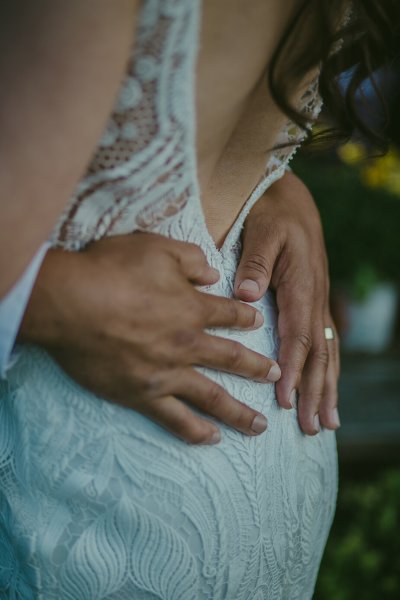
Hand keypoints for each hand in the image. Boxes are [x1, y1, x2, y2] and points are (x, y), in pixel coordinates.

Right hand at [19, 232, 281, 444]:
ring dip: (239, 412)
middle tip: (277, 376)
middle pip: (232, 359)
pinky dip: (195, 431)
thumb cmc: (109, 269)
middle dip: (258, 368)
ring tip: (260, 426)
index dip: (248, 317)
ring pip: (212, 397)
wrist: (69, 303)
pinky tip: (212, 439)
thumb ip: (190, 259)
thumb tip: (213, 272)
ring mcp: (166, 373)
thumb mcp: (154, 247)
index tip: (260, 323)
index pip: (230, 314)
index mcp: (191, 308)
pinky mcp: (141, 394)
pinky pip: (174, 419)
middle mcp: (186, 344)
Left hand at [234, 171, 339, 434]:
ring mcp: (317, 302)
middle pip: (318, 353)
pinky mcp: (313, 301)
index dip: (293, 370)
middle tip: (314, 427)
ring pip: (327, 352)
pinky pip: (325, 341)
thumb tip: (246, 295)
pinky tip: (327, 386)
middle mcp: (314, 299)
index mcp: (300, 287)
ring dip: (327, 387)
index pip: (298, 336)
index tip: (285, 400)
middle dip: (316, 391)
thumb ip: (254, 262)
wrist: (290, 199)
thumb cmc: (272, 214)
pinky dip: (327, 368)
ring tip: (329, 421)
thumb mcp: (262, 231)